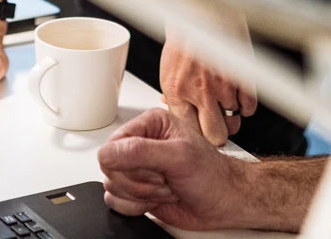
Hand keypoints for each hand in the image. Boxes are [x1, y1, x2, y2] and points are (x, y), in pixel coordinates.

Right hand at [99, 108, 252, 230]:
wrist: (221, 201)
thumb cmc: (210, 174)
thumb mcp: (178, 156)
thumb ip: (140, 152)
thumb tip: (108, 152)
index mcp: (151, 124)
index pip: (113, 144)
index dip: (127, 163)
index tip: (153, 168)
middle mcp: (142, 144)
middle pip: (111, 168)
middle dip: (139, 181)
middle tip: (163, 179)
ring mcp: (139, 169)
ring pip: (113, 186)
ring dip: (140, 195)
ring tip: (165, 187)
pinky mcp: (137, 190)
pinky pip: (116, 202)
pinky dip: (136, 207)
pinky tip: (158, 199)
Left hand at [160, 7, 256, 145]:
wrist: (204, 7)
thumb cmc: (186, 34)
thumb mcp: (169, 68)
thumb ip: (174, 95)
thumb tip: (177, 112)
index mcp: (177, 91)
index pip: (190, 131)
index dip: (198, 133)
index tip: (202, 130)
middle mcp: (200, 92)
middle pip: (215, 136)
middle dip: (218, 134)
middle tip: (218, 126)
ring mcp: (223, 86)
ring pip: (234, 122)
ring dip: (232, 116)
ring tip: (227, 105)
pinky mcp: (242, 77)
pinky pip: (249, 107)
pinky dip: (246, 106)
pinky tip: (239, 96)